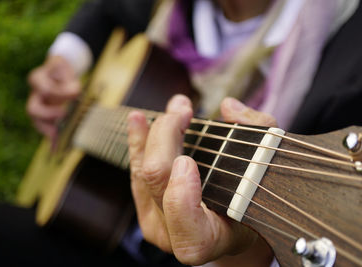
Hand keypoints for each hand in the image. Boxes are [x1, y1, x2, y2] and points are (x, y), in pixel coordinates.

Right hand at [26, 55, 80, 138]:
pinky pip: (45, 129)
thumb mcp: (67, 68)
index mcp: (37, 78)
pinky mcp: (44, 117)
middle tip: (64, 116)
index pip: (44, 88)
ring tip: (60, 137)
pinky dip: (51, 139)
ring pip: (37, 122)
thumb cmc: (63, 71)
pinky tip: (55, 148)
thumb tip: (74, 93)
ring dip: (49, 130)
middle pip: (33, 109)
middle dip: (48, 116)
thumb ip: (70, 81)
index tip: (77, 93)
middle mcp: (34, 95)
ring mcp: (38, 107)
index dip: (60, 93)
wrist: (59, 73)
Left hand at [127, 95, 275, 265]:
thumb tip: (228, 107)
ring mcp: (157, 226)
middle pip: (157, 180)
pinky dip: (138, 143)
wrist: (236, 231)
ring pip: (140, 173)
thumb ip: (258, 133)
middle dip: (166, 136)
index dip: (181, 192)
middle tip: (183, 110)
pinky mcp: (145, 212)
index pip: (187, 225)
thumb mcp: (270, 170)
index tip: (188, 159)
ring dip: (151, 133)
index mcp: (212, 239)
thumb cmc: (256, 202)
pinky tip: (138, 120)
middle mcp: (178, 237)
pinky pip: (134, 173)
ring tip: (170, 108)